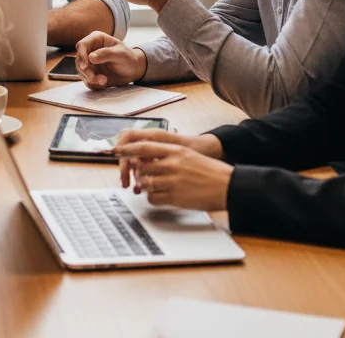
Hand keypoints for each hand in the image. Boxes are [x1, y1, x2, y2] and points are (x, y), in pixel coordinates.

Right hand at [76, 31, 146, 87]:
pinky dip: (94, 84)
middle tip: (101, 80)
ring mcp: (89, 62)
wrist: (133, 70)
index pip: (82, 45)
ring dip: (91, 79)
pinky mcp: (91, 73)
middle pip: (79, 60)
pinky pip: (87, 80)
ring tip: (105, 81)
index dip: (81, 56)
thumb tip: (90, 57)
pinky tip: (105, 83)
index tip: (85, 67)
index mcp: (96, 39)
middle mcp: (90, 50)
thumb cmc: (128, 58)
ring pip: (82, 72)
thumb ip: (106, 54)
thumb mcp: (120, 54)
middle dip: (87, 72)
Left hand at [112, 132, 231, 211]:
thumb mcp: (188, 155)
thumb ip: (168, 154)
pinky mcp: (176, 197)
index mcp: (176, 150)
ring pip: (145, 182)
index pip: (144, 146)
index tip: (116, 150)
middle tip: (136, 174)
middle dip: (136, 171)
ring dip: (144, 185)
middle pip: (141, 165)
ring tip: (151, 186)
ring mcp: (174, 181)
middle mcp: (173, 164)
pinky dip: (152, 198)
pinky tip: (159, 196)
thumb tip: (146, 156)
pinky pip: (153, 198)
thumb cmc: (208, 171)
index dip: (127, 149)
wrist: (228, 186)